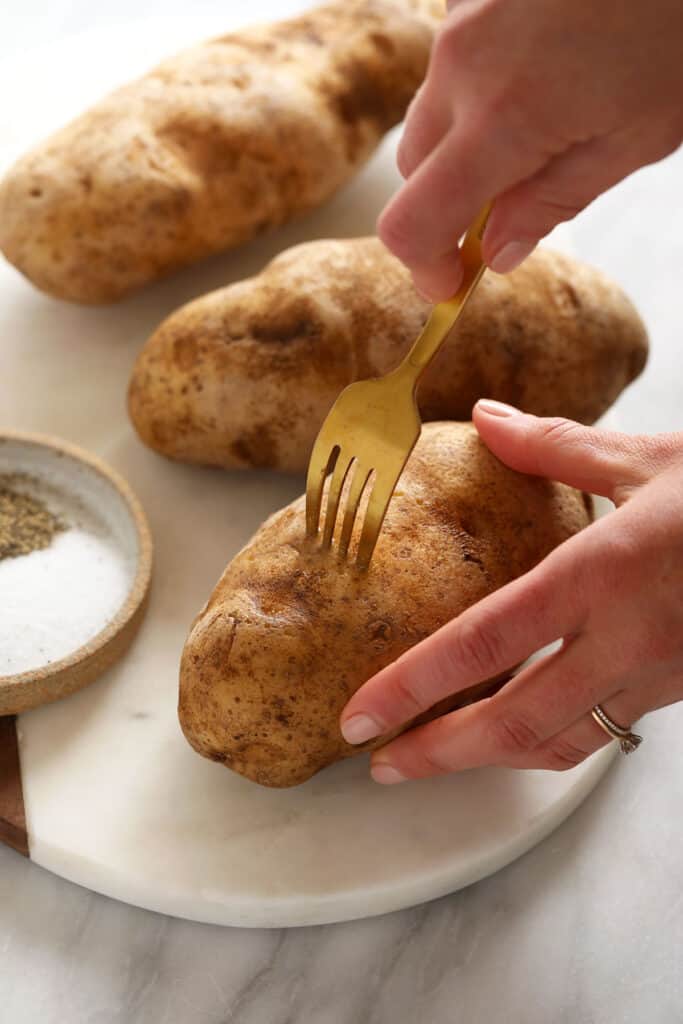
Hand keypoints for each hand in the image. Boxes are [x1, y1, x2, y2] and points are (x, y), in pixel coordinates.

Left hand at [340, 400, 682, 782]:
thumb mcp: (646, 459)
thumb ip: (553, 444)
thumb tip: (484, 419)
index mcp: (602, 571)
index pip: (486, 642)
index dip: (413, 686)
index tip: (359, 716)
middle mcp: (626, 636)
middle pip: (515, 723)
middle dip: (439, 754)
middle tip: (379, 765)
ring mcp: (658, 673)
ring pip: (561, 743)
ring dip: (489, 761)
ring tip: (431, 759)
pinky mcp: (680, 689)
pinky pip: (602, 732)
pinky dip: (545, 745)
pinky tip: (514, 735)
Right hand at [378, 0, 682, 299]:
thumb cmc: (677, 22)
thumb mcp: (638, 137)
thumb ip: (554, 202)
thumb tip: (499, 251)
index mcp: (501, 120)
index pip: (411, 224)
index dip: (425, 267)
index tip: (452, 282)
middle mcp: (461, 66)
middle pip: (414, 169)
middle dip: (448, 202)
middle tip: (510, 209)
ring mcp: (460, 19)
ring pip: (433, 111)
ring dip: (466, 140)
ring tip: (544, 122)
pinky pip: (454, 61)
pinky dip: (481, 86)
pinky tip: (542, 70)